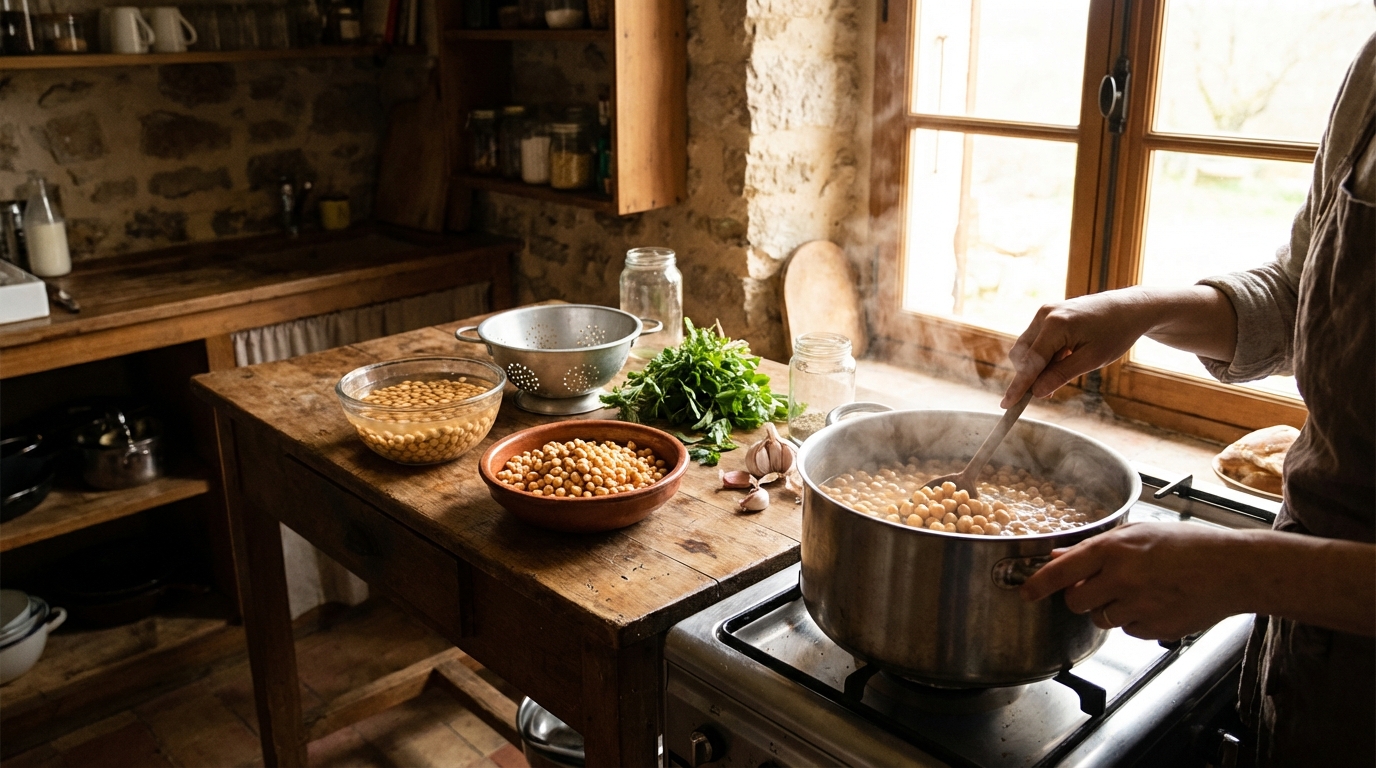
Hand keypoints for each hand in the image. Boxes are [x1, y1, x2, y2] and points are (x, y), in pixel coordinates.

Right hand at [999, 290, 1157, 407]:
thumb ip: (1060, 375)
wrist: (1129, 308)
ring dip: (1037, 366)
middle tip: (1048, 392)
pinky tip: (1061, 362)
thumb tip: (1036, 391)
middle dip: (1028, 376)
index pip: (1030, 362)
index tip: (1007, 404)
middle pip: (1021, 354)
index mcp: (1056, 325)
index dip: (1019, 386)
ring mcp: (1045, 312)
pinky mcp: (1048, 314)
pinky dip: (1043, 356)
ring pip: (1026, 348)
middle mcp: (1044, 315)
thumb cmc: (1115, 333)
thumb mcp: (1091, 360)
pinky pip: (1035, 340)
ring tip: (1059, 376)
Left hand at [1019, 523, 1248, 640]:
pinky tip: (1157, 603)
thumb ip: (1095, 548)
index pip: (1063, 570)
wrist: (1233, 569)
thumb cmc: (1187, 546)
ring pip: (1102, 619)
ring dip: (1111, 609)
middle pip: (1077, 601)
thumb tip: (1058, 555)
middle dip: (1083, 597)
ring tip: (1140, 591)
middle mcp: (1122, 578)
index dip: (1039, 583)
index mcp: (1115, 549)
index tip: (1024, 593)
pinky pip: (1129, 630)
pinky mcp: (1155, 628)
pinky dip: (1136, 621)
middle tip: (1105, 586)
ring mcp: (1139, 605)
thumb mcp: (1137, 534)